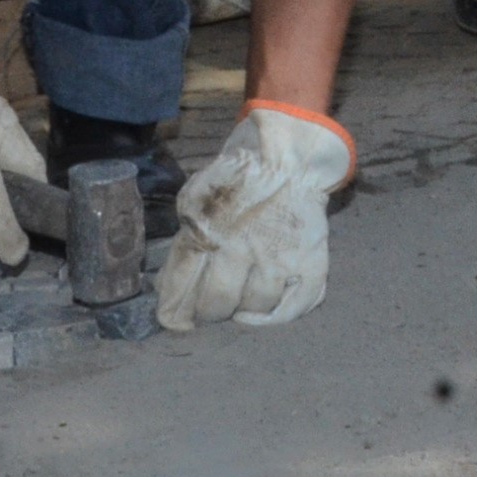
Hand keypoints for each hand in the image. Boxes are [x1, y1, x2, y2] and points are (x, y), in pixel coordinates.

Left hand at [154, 104, 353, 329]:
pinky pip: (297, 304)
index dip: (174, 308)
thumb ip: (184, 240)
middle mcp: (242, 246)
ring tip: (237, 305)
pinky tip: (260, 313)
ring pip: (255, 305)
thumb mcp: (195, 199)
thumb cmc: (236, 178)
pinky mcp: (310, 260)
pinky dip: (277, 316)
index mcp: (208, 229)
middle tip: (210, 308)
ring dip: (242, 311)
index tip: (174, 319)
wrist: (286, 157)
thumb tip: (166, 286)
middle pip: (217, 301)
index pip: (183, 283)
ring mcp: (280, 255)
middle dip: (208, 312)